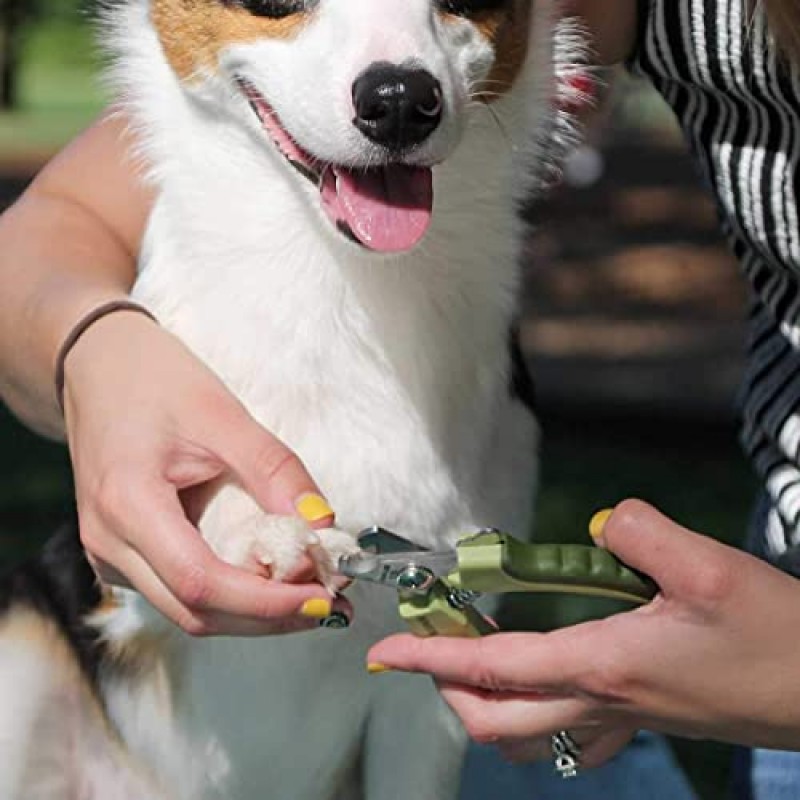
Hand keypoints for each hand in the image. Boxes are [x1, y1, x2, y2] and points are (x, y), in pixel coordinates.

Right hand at [62, 309, 346, 635]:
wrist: (95, 366)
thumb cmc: (151, 380)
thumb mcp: (223, 415)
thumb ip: (275, 471)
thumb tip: (322, 523)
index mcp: (127, 503)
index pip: (202, 583)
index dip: (267, 603)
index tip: (321, 597)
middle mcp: (108, 541)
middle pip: (194, 612)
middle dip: (267, 618)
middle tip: (326, 602)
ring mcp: (108, 552)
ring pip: (186, 610)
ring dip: (250, 613)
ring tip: (305, 592)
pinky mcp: (121, 552)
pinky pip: (176, 592)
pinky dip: (227, 596)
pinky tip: (265, 580)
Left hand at [368, 499, 799, 763]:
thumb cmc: (774, 637)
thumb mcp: (710, 566)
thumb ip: (643, 533)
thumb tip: (606, 524)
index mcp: (604, 664)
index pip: (495, 666)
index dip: (433, 658)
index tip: (387, 653)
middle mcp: (602, 700)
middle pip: (497, 720)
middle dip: (448, 690)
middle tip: (431, 647)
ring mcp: (624, 719)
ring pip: (529, 739)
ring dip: (488, 707)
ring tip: (476, 664)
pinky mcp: (649, 720)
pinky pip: (575, 736)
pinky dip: (539, 716)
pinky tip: (547, 684)